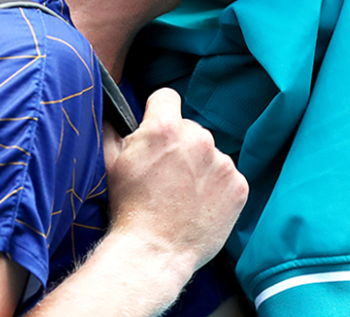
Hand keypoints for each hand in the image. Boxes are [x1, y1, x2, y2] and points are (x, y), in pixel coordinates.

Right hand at [102, 89, 247, 276]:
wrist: (154, 252)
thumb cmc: (128, 209)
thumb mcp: (110, 164)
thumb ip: (112, 130)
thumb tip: (111, 112)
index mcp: (166, 128)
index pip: (166, 97)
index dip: (157, 112)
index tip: (155, 132)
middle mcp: (199, 139)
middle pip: (190, 129)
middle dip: (179, 145)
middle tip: (165, 175)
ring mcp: (223, 163)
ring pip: (210, 154)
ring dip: (199, 167)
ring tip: (181, 195)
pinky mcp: (239, 185)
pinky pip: (227, 177)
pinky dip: (216, 188)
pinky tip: (198, 205)